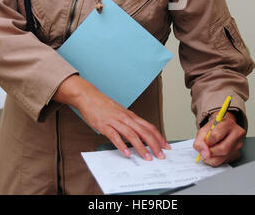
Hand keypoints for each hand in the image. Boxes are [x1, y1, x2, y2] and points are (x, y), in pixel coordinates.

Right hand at [53, 75, 169, 160]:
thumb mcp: (120, 112)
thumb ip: (128, 123)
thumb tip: (137, 134)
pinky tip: (127, 153)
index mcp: (130, 115)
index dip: (159, 137)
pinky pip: (115, 136)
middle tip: (161, 155)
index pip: (149, 126)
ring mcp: (115, 121)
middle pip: (144, 132)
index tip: (165, 146)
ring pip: (132, 135)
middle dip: (154, 145)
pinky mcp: (105, 125)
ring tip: (147, 158)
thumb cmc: (104, 105)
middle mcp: (125, 118)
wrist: (89, 96)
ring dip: (141, 148)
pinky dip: (122, 145)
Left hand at [193, 111, 244, 165]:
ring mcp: (238, 145)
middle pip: (223, 149)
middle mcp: (237, 134)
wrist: (221, 127)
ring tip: (208, 151)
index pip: (216, 135)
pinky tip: (214, 153)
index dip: (207, 141)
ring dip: (211, 158)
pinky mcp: (237, 154)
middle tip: (205, 150)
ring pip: (223, 158)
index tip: (204, 142)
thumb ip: (200, 141)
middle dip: (210, 152)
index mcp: (228, 124)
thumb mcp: (203, 130)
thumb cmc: (213, 128)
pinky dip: (215, 160)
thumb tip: (204, 154)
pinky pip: (224, 162)